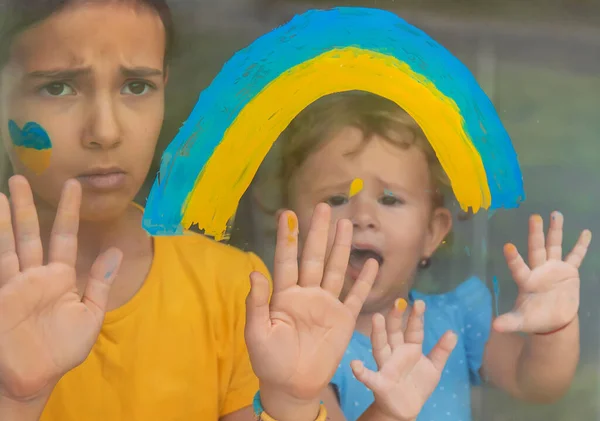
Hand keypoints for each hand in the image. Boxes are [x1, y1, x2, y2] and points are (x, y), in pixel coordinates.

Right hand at [0, 176, 121, 401]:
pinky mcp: (0, 293)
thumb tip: (115, 251)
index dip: (69, 212)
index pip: (64, 237)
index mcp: (60, 277)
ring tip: (3, 193)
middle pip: (30, 233)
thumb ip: (100, 283)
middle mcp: (35, 274)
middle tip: (20, 177)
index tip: (74, 186)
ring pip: (9, 244)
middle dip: (27, 207)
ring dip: (5, 220)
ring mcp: (14, 283)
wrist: (33, 378)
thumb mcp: (89, 315)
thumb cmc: (62, 350)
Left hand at [245, 203, 377, 400]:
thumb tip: (254, 273)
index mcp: (284, 295)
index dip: (287, 237)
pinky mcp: (343, 319)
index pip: (286, 260)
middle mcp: (307, 294)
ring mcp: (327, 305)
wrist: (293, 387)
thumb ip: (256, 304)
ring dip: (341, 248)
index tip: (287, 213)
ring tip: (347, 224)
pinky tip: (371, 264)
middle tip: (324, 207)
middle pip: (315, 257)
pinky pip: (356, 296)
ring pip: (336, 270)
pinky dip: (365, 281)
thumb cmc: (270, 361)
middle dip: (319, 233)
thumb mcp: (257, 334)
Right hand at [352, 300, 456, 420]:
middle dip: (396, 318)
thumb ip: (441, 350)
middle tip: (398, 302)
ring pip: (380, 347)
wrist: (406, 409)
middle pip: (395, 333)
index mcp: (410, 348)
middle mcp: (396, 353)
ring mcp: (386, 366)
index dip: (416, 317)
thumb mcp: (434, 367)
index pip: (414, 330)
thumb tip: (453, 332)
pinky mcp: (379, 383)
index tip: (419, 302)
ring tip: (377, 318)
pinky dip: (360, 372)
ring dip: (378, 333)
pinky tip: (355, 365)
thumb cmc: (417, 384)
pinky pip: (368, 377)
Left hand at [493, 212, 591, 333]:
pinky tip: (585, 232)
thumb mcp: (521, 321)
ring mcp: (553, 268)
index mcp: (526, 280)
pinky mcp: (569, 271)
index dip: (513, 258)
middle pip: (536, 249)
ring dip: (555, 231)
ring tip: (555, 214)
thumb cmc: (533, 317)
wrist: (553, 320)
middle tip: (533, 217)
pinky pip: (576, 256)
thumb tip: (495, 327)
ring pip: (554, 246)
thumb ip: (509, 322)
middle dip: (535, 234)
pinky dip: (581, 245)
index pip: (518, 267)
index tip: (508, 246)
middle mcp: (538, 269)